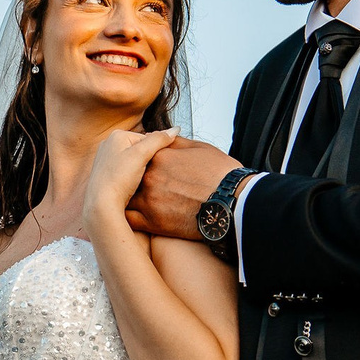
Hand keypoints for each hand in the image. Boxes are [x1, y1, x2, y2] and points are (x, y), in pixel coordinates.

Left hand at [85, 128, 174, 230]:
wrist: (101, 204)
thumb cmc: (118, 180)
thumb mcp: (141, 155)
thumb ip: (159, 140)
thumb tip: (175, 129)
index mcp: (116, 135)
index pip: (148, 139)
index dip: (157, 153)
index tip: (157, 165)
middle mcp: (108, 144)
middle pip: (140, 150)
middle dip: (147, 161)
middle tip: (147, 175)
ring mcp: (106, 159)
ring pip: (134, 162)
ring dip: (140, 171)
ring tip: (137, 182)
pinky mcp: (106, 174)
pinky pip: (125, 172)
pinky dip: (131, 178)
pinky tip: (130, 186)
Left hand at [126, 136, 240, 239]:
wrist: (234, 203)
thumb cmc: (222, 174)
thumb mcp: (200, 148)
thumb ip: (177, 142)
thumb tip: (167, 136)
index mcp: (160, 157)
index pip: (140, 155)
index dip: (143, 161)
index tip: (147, 166)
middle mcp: (150, 177)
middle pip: (130, 175)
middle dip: (132, 178)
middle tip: (139, 183)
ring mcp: (149, 200)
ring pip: (125, 197)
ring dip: (126, 197)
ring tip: (133, 200)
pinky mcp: (153, 223)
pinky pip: (129, 219)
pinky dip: (126, 217)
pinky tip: (131, 216)